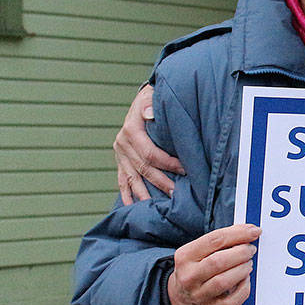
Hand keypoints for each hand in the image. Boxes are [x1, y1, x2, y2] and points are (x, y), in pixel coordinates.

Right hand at [115, 84, 184, 203]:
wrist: (144, 98)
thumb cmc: (153, 98)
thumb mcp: (152, 96)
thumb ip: (151, 105)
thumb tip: (150, 113)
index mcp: (131, 129)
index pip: (150, 153)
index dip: (167, 163)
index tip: (184, 170)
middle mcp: (122, 143)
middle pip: (143, 168)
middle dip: (160, 182)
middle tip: (175, 195)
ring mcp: (120, 153)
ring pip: (131, 178)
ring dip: (144, 194)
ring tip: (155, 208)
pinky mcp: (120, 160)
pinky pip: (122, 180)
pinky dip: (127, 194)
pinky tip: (131, 207)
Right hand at [166, 224, 259, 304]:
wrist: (181, 298)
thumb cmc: (196, 269)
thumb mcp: (198, 251)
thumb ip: (220, 240)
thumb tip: (247, 231)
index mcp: (185, 256)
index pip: (214, 240)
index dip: (238, 234)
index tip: (254, 231)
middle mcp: (189, 276)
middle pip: (218, 261)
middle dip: (241, 253)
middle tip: (251, 249)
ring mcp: (199, 295)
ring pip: (223, 281)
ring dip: (242, 269)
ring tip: (248, 264)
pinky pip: (232, 301)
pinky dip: (243, 289)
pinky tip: (245, 280)